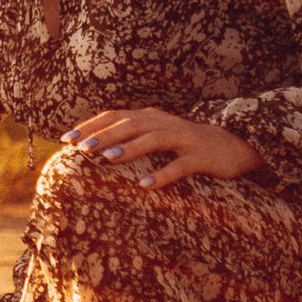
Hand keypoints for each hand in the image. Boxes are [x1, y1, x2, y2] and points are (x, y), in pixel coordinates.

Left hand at [61, 107, 262, 189]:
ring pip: (154, 139)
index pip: (115, 116)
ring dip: (130, 148)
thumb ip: (130, 136)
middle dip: (104, 135)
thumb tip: (92, 147)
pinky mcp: (202, 157)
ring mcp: (185, 139)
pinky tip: (146, 185)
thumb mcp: (157, 135)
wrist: (234, 147)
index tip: (66, 139)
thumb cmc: (186, 145)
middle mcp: (165, 123)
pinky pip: (181, 165)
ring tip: (108, 158)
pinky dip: (163, 174)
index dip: (91, 125)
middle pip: (130, 124)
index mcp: (151, 117)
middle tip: (82, 148)